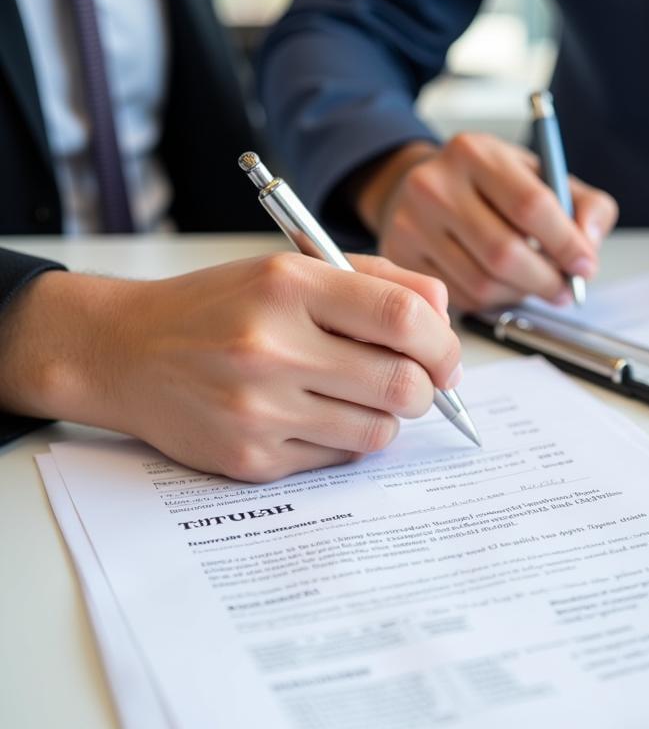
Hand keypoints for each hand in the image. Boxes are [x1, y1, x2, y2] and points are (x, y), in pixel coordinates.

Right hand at [0, 253, 461, 480]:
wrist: (124, 353)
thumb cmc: (218, 307)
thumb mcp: (289, 270)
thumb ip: (375, 281)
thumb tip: (444, 314)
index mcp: (288, 286)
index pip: (404, 318)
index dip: (443, 343)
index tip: (445, 357)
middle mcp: (272, 347)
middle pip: (403, 384)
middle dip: (427, 389)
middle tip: (416, 383)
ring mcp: (259, 409)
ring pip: (379, 431)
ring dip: (387, 417)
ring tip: (358, 396)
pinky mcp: (251, 458)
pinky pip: (338, 457)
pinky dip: (345, 439)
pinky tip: (315, 415)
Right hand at [354, 135, 618, 310]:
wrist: (421, 187)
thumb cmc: (490, 187)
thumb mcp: (540, 177)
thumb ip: (583, 204)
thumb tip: (589, 244)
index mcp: (475, 153)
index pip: (530, 204)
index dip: (566, 243)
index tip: (586, 266)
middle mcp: (434, 184)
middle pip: (504, 252)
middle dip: (546, 279)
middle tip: (566, 289)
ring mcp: (410, 223)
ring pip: (482, 282)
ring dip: (521, 294)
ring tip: (537, 286)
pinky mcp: (400, 257)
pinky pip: (460, 297)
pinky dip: (492, 301)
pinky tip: (503, 286)